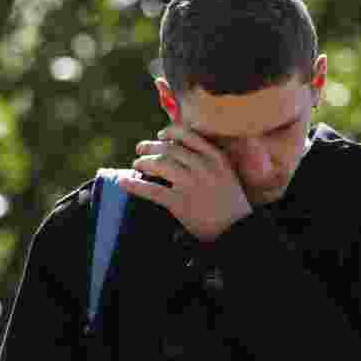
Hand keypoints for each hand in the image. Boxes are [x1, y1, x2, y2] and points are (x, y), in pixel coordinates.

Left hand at [123, 125, 251, 241]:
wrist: (236, 228)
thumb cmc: (230, 202)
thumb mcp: (226, 174)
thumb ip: (208, 161)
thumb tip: (179, 149)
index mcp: (215, 158)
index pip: (188, 136)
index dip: (170, 132)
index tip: (160, 134)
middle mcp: (203, 167)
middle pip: (169, 149)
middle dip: (150, 147)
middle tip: (140, 149)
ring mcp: (191, 184)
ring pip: (159, 165)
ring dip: (143, 163)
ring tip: (135, 165)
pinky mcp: (180, 203)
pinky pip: (152, 190)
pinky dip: (134, 185)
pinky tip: (123, 183)